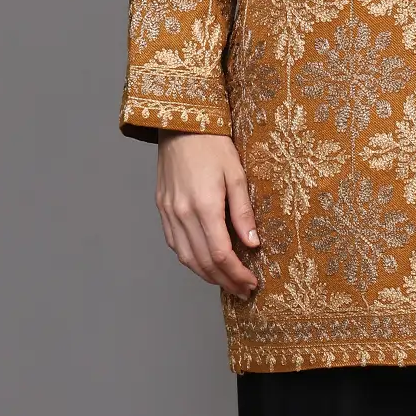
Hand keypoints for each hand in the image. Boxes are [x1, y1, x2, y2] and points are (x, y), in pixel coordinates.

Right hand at [155, 132, 259, 298]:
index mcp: (203, 206)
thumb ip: (243, 212)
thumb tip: (252, 244)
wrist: (182, 124)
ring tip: (227, 282)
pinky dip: (191, 259)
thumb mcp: (236, 175)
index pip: (221, 254)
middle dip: (224, 281)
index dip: (236, 274)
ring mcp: (169, 212)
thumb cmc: (213, 146)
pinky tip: (205, 263)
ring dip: (207, 275)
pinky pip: (175, 244)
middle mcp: (182, 213)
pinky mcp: (162, 208)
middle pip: (203, 261)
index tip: (252, 283)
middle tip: (243, 291)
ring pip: (186, 257)